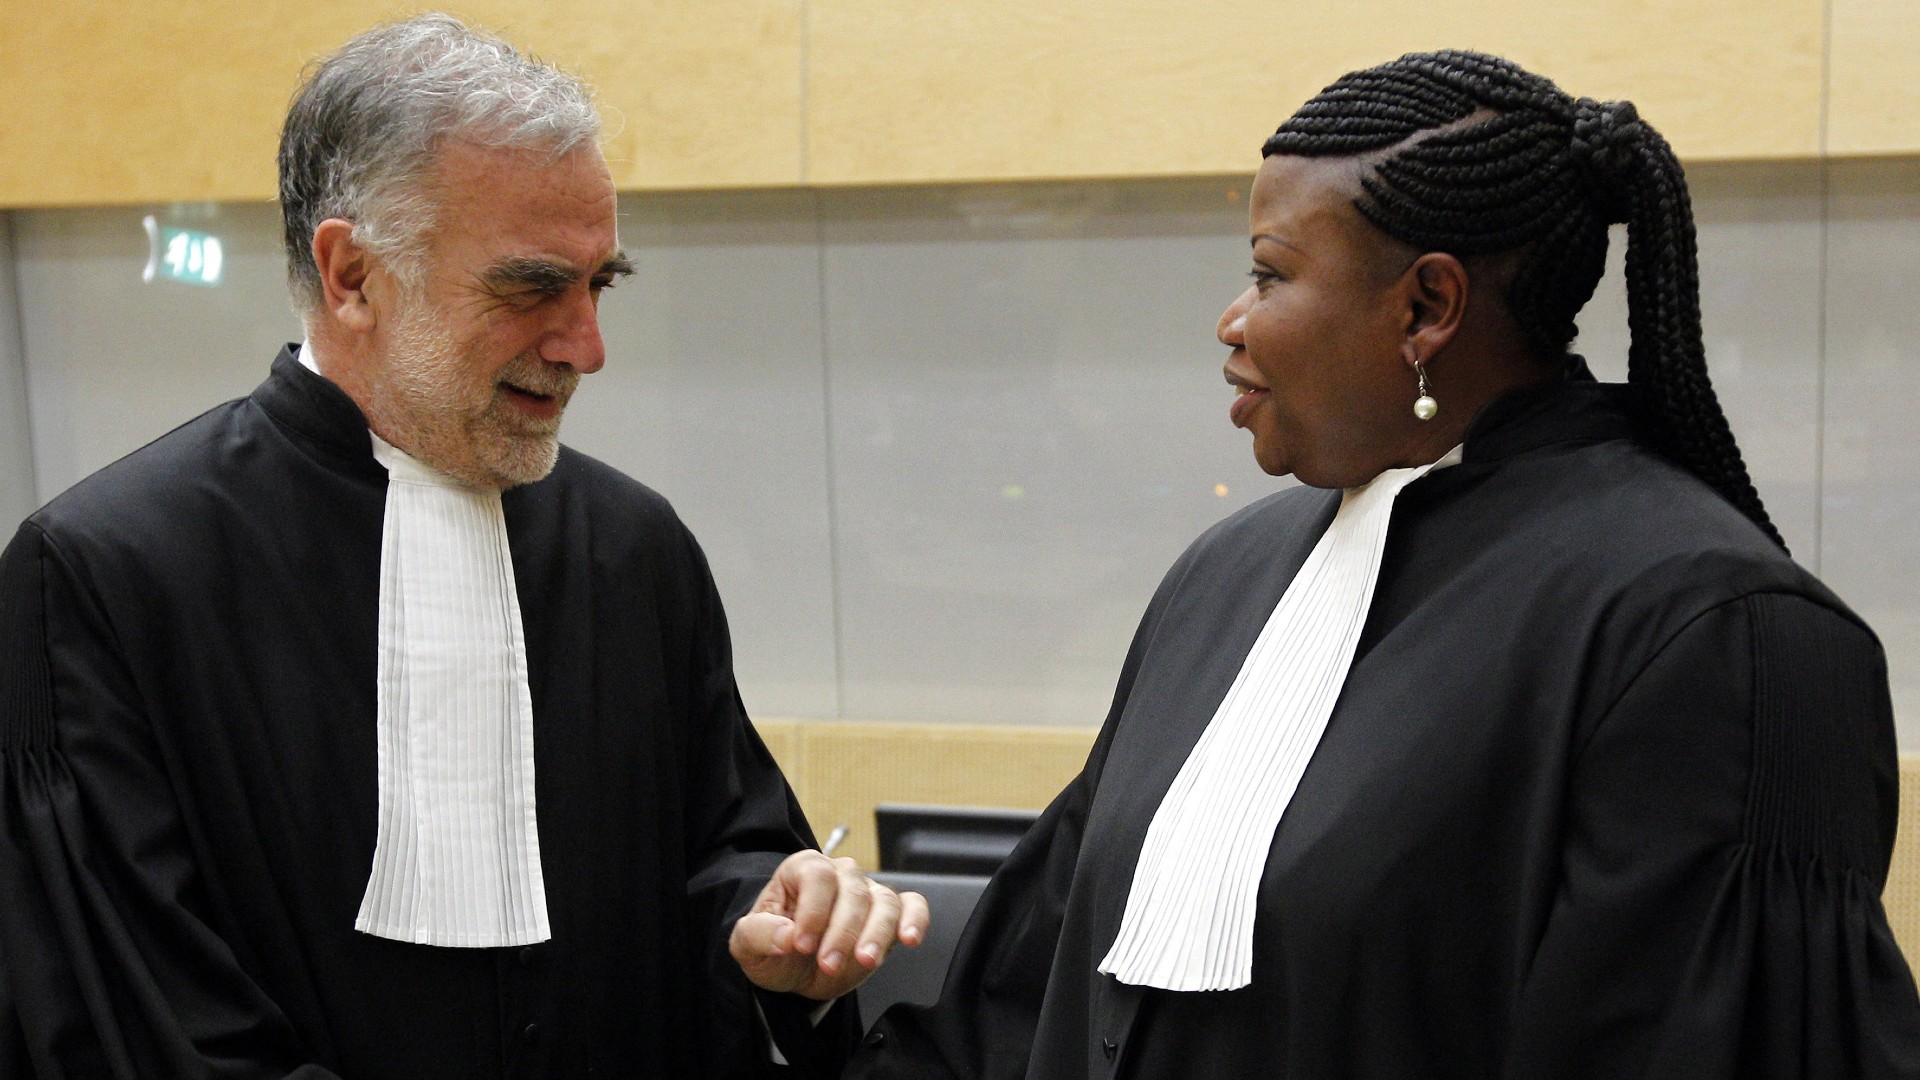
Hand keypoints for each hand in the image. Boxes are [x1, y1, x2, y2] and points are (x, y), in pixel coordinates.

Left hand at [729, 851, 929, 1001]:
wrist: (795, 970)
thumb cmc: (774, 948)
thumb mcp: (747, 945)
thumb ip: (759, 935)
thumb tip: (786, 934)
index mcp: (803, 869)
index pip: (817, 876)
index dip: (812, 910)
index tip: (800, 943)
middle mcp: (840, 875)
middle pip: (853, 892)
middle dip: (842, 932)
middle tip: (827, 964)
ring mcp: (869, 892)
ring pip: (885, 902)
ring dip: (876, 933)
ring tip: (864, 961)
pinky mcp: (891, 914)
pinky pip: (912, 906)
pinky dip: (915, 920)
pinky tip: (909, 938)